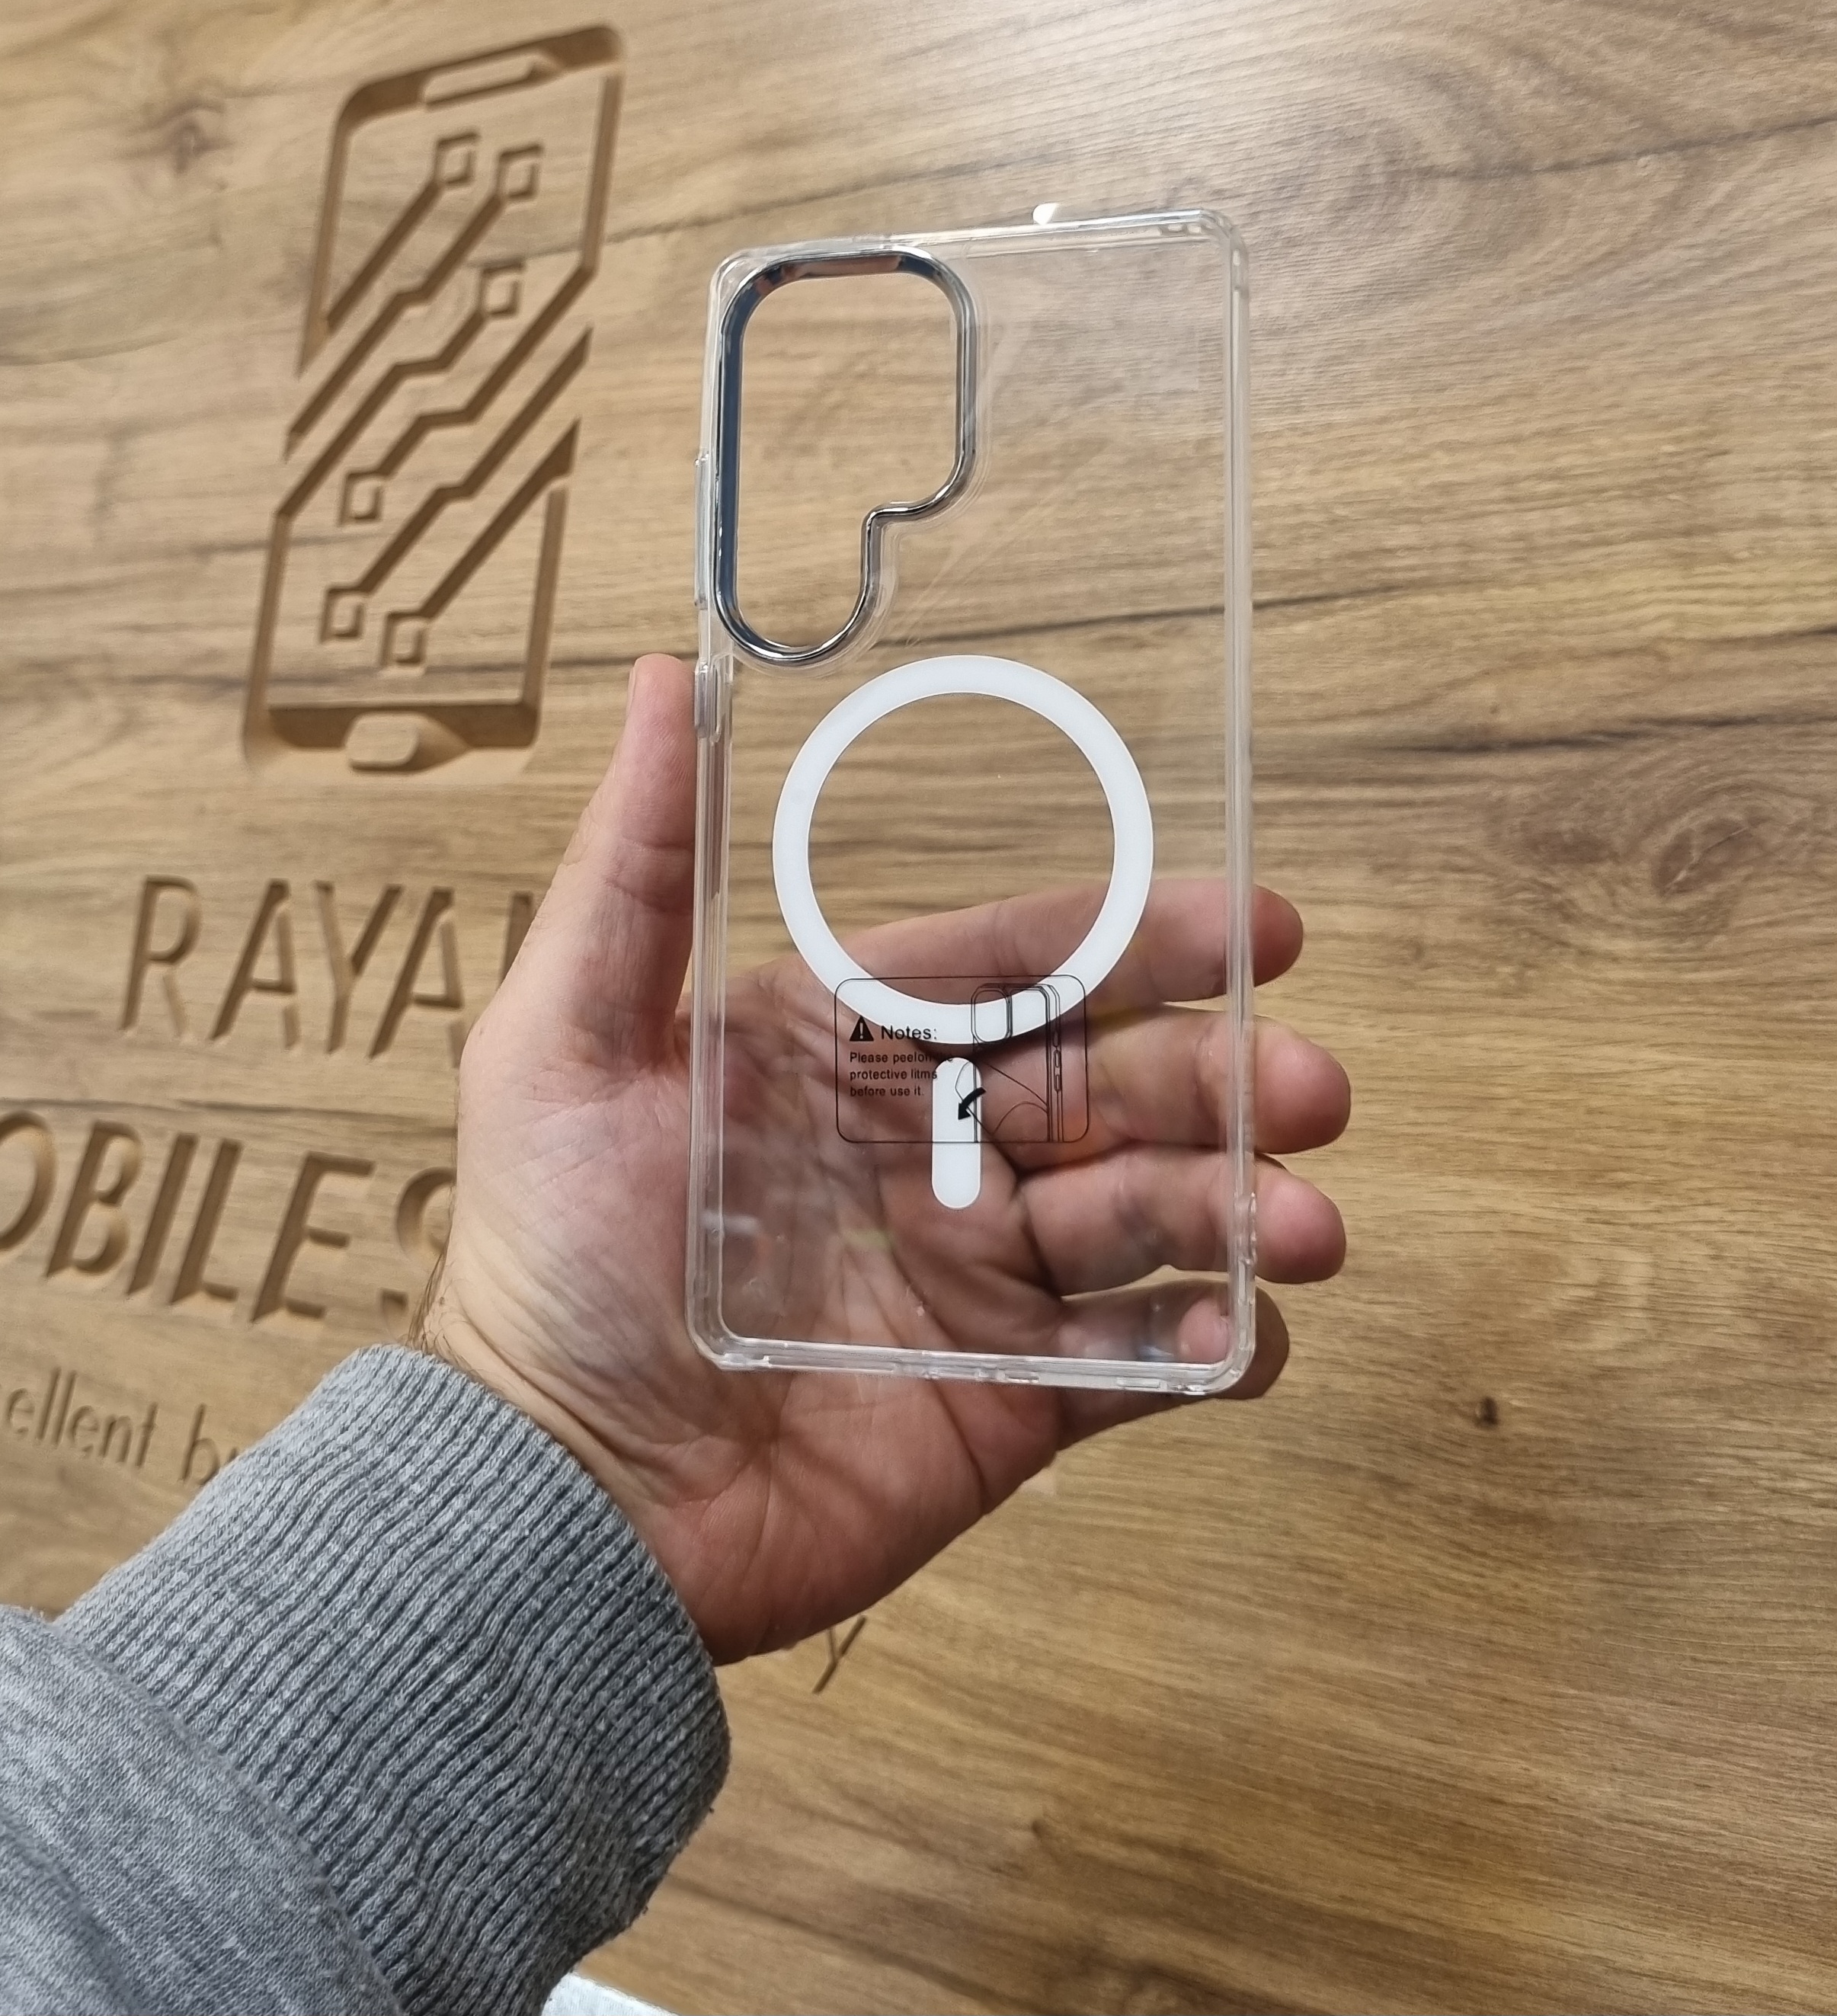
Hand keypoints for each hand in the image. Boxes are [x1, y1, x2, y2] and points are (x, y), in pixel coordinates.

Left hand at [420, 656, 1349, 1661]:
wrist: (561, 1504)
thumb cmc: (550, 1260)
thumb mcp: (566, 1038)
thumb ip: (637, 865)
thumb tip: (667, 680)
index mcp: (849, 1054)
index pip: (1019, 972)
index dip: (1134, 941)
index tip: (1253, 925)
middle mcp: (928, 1152)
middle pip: (1108, 1087)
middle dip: (1216, 1076)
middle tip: (1308, 1082)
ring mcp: (976, 1280)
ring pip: (1145, 1217)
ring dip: (1238, 1205)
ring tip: (1308, 1220)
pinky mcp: (1005, 1401)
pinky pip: (1137, 1366)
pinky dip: (1210, 1346)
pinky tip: (1253, 1330)